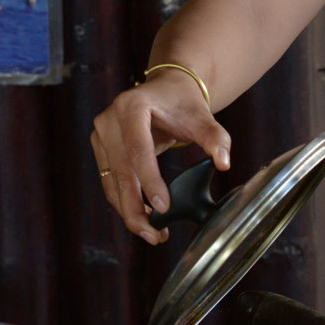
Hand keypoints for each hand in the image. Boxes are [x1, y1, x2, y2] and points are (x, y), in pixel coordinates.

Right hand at [89, 72, 231, 243]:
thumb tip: (224, 163)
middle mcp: (109, 121)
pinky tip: (144, 216)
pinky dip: (126, 200)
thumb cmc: (183, 103)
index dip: (149, 181)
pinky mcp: (101, 147)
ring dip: (129, 211)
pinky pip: (111, 180)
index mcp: (131, 107)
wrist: (166, 90)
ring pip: (112, 182)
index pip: (138, 150)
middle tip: (155, 235)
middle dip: (136, 208)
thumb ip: (215, 138)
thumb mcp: (203, 118)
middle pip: (121, 172)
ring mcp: (101, 135)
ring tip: (153, 233)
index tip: (164, 208)